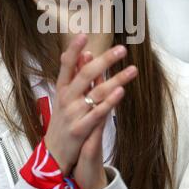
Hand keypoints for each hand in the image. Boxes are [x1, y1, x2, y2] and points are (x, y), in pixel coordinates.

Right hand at [44, 33, 137, 175]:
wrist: (55, 153)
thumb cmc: (62, 121)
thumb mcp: (63, 97)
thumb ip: (73, 76)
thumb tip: (83, 53)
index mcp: (61, 89)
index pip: (66, 65)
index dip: (74, 50)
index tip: (83, 34)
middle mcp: (65, 99)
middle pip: (85, 75)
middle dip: (105, 60)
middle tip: (122, 49)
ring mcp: (72, 114)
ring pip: (96, 93)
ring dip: (116, 79)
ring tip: (133, 69)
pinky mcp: (80, 129)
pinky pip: (97, 113)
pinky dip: (109, 102)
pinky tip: (121, 91)